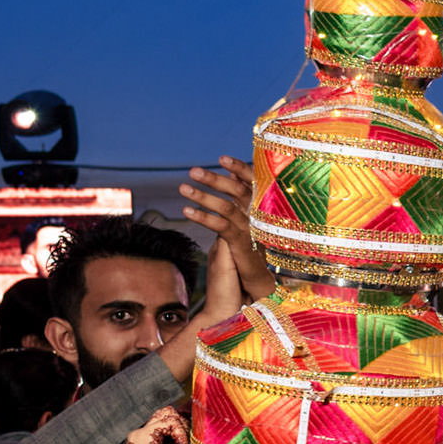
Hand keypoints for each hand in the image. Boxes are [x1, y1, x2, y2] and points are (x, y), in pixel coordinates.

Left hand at [182, 155, 277, 305]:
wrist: (256, 284)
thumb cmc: (246, 254)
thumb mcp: (241, 226)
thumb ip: (236, 205)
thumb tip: (228, 183)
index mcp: (259, 210)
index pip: (252, 183)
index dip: (239, 169)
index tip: (221, 158)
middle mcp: (258, 217)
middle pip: (239, 190)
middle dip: (215, 179)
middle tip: (193, 171)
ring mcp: (251, 230)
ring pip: (228, 207)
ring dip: (204, 196)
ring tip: (183, 188)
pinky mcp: (242, 245)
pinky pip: (222, 227)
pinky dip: (203, 217)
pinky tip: (186, 212)